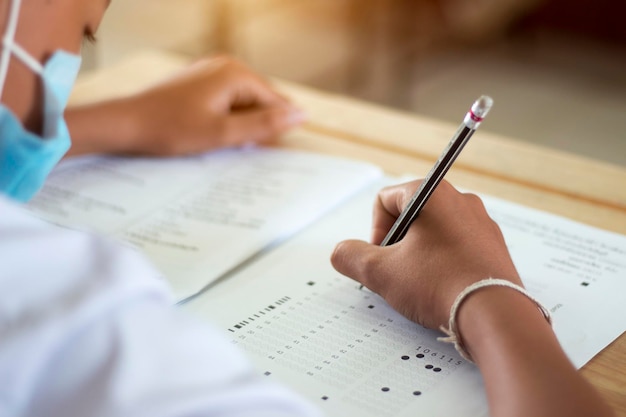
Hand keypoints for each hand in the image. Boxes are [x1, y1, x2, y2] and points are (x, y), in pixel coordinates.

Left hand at [66, 56, 304, 156]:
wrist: (128, 123)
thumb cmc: (173, 129)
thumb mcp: (224, 133)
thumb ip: (264, 124)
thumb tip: (301, 115)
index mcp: (236, 73)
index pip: (275, 101)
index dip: (275, 128)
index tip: (268, 151)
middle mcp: (226, 64)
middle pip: (260, 99)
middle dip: (257, 125)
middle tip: (241, 150)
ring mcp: (210, 70)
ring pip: (242, 101)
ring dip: (241, 123)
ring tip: (225, 142)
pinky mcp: (199, 80)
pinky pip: (226, 99)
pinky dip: (227, 117)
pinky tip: (215, 133)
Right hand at [330, 179, 520, 329]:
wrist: (495, 316)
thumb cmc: (440, 286)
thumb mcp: (382, 272)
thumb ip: (351, 257)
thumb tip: (341, 252)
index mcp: (433, 194)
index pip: (386, 199)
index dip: (375, 230)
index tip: (381, 257)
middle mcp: (461, 201)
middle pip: (410, 215)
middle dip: (397, 244)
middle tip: (397, 273)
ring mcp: (481, 223)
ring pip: (434, 232)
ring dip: (418, 255)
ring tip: (420, 284)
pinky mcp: (493, 247)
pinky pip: (457, 247)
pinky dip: (442, 263)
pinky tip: (442, 288)